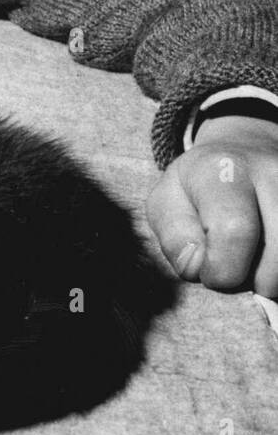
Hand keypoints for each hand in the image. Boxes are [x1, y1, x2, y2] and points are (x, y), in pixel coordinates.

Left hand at [147, 113, 277, 297]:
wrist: (245, 154)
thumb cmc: (198, 188)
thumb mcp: (167, 203)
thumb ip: (174, 237)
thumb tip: (198, 267)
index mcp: (224, 168)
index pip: (235, 230)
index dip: (221, 269)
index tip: (210, 272)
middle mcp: (274, 173)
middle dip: (256, 281)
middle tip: (238, 269)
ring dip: (277, 279)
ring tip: (258, 264)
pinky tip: (272, 258)